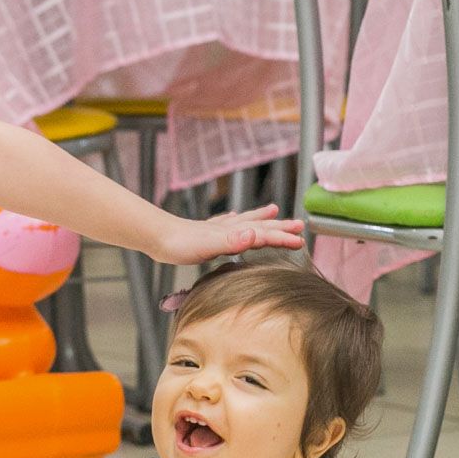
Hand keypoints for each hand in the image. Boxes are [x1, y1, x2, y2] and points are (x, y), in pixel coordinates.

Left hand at [154, 205, 304, 264]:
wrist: (157, 237)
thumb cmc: (180, 245)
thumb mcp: (209, 247)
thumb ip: (233, 241)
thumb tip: (255, 234)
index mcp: (233, 233)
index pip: (264, 235)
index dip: (283, 237)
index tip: (300, 240)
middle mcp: (228, 228)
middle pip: (259, 225)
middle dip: (279, 226)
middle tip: (299, 226)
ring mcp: (217, 229)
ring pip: (246, 222)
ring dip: (261, 218)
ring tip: (274, 210)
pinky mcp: (206, 233)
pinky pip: (227, 225)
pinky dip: (236, 222)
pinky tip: (235, 218)